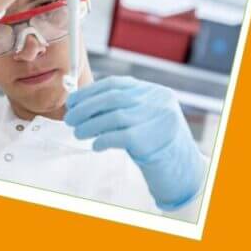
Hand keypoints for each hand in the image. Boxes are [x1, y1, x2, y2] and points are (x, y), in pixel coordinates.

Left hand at [66, 77, 206, 209]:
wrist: (180, 166)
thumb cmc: (152, 139)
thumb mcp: (140, 115)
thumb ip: (118, 106)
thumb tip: (78, 102)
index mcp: (152, 91)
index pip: (115, 84)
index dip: (89, 92)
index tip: (72, 102)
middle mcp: (156, 101)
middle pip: (111, 99)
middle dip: (85, 108)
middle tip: (70, 120)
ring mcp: (155, 119)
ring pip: (112, 117)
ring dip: (89, 126)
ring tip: (78, 133)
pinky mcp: (150, 139)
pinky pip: (117, 137)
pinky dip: (101, 140)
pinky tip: (96, 145)